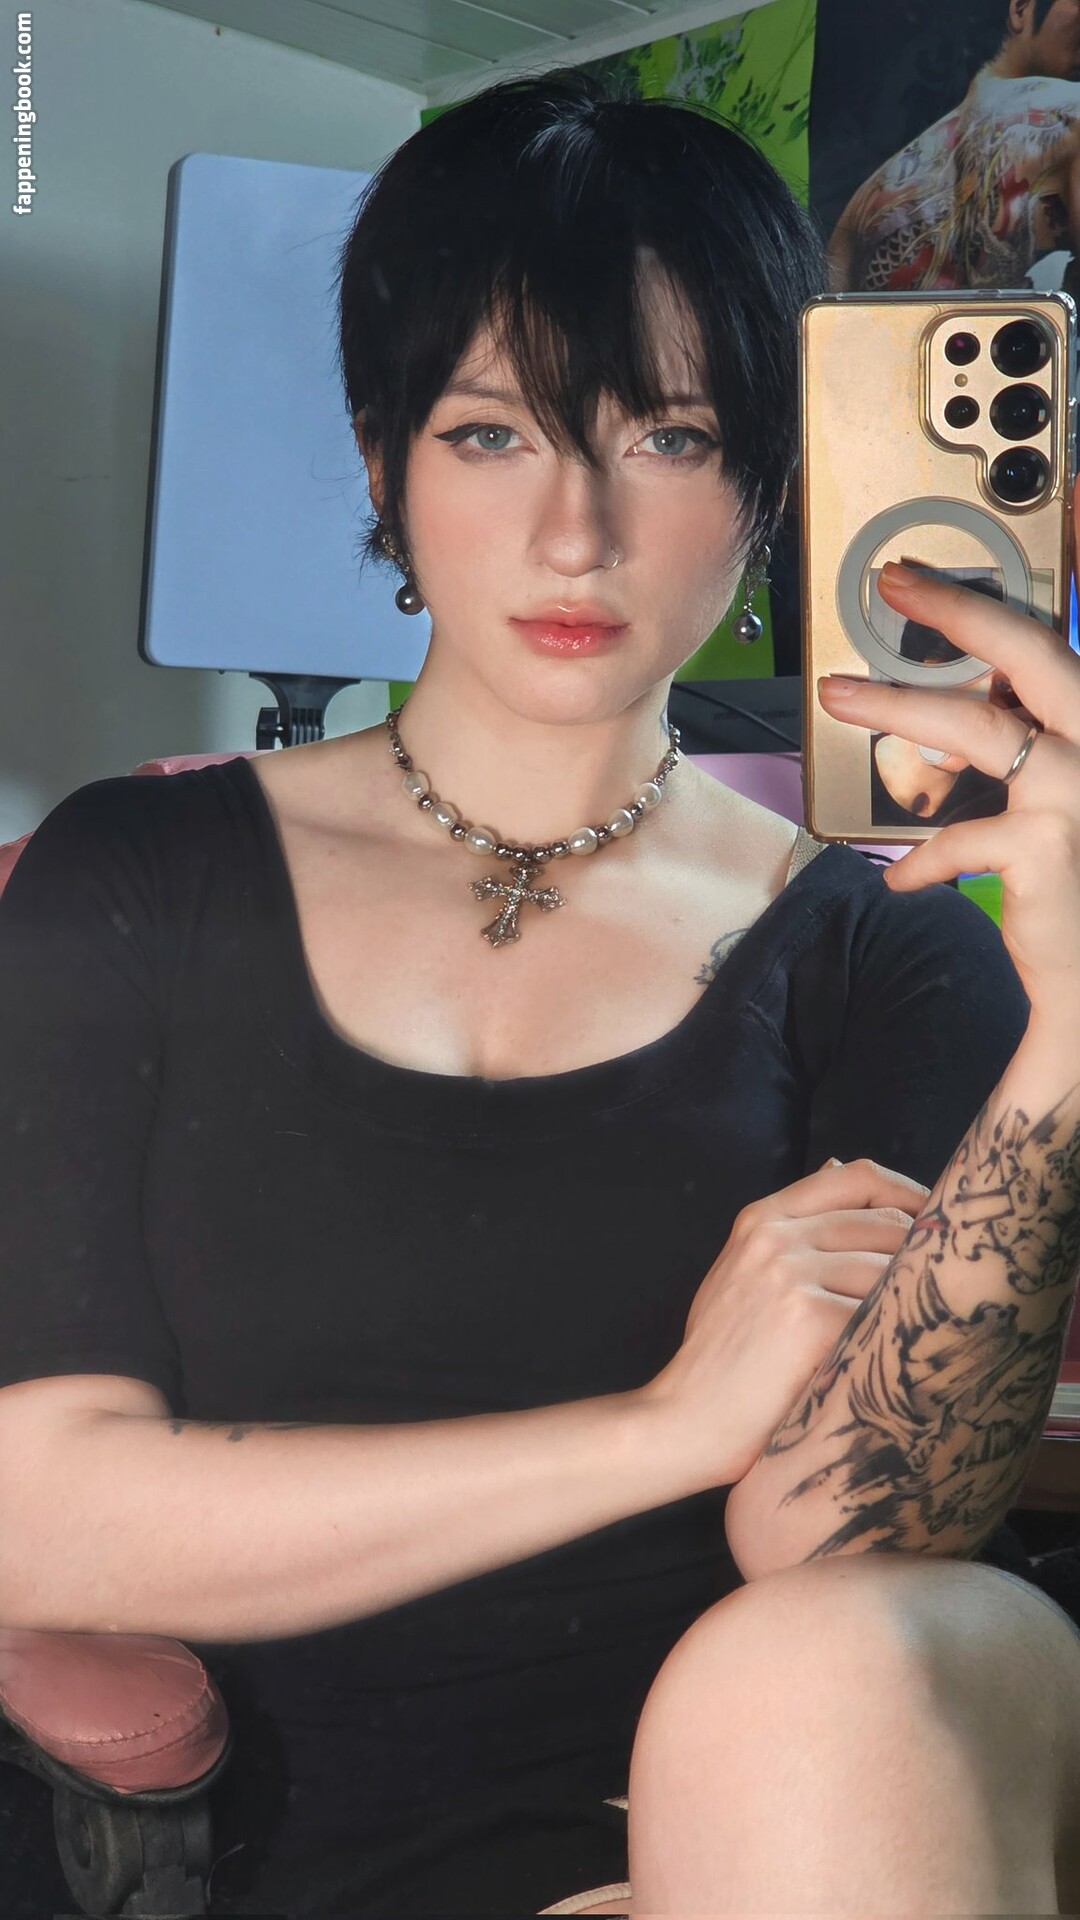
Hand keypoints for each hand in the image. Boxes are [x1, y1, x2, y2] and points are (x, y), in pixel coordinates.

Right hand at [639, 1157, 928, 1487]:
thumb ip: (791, 1225)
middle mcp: (776, 1238)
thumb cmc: (722, 1358)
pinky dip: (899, 1337)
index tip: (938, 1223)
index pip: (858, 1177)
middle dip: (923, 1257)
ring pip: (892, 1271)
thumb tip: (840, 1166)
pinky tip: (900, 1360)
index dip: (911, 1193)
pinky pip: (883, 1315)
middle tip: (943, 1292)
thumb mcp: (743, 1272)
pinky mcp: (810, 1319)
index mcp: (762, 1220)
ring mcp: (791, 1276)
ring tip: (918, 1333)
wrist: (684, 1421)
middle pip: (888, 1223)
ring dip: (913, 1303)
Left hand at [817, 482, 1079, 1023]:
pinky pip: (961, 836)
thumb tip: (958, 702)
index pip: (1047, 647)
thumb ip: (1027, 748)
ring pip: (977, 730)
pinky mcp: (1048, 847)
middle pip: (1027, 655)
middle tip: (890, 585)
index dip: (982, 606)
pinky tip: (900, 878)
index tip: (918, 578)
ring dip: (899, 708)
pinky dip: (922, 857)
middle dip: (954, 611)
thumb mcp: (1061, 797)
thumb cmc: (1077, 880)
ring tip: (837, 697)